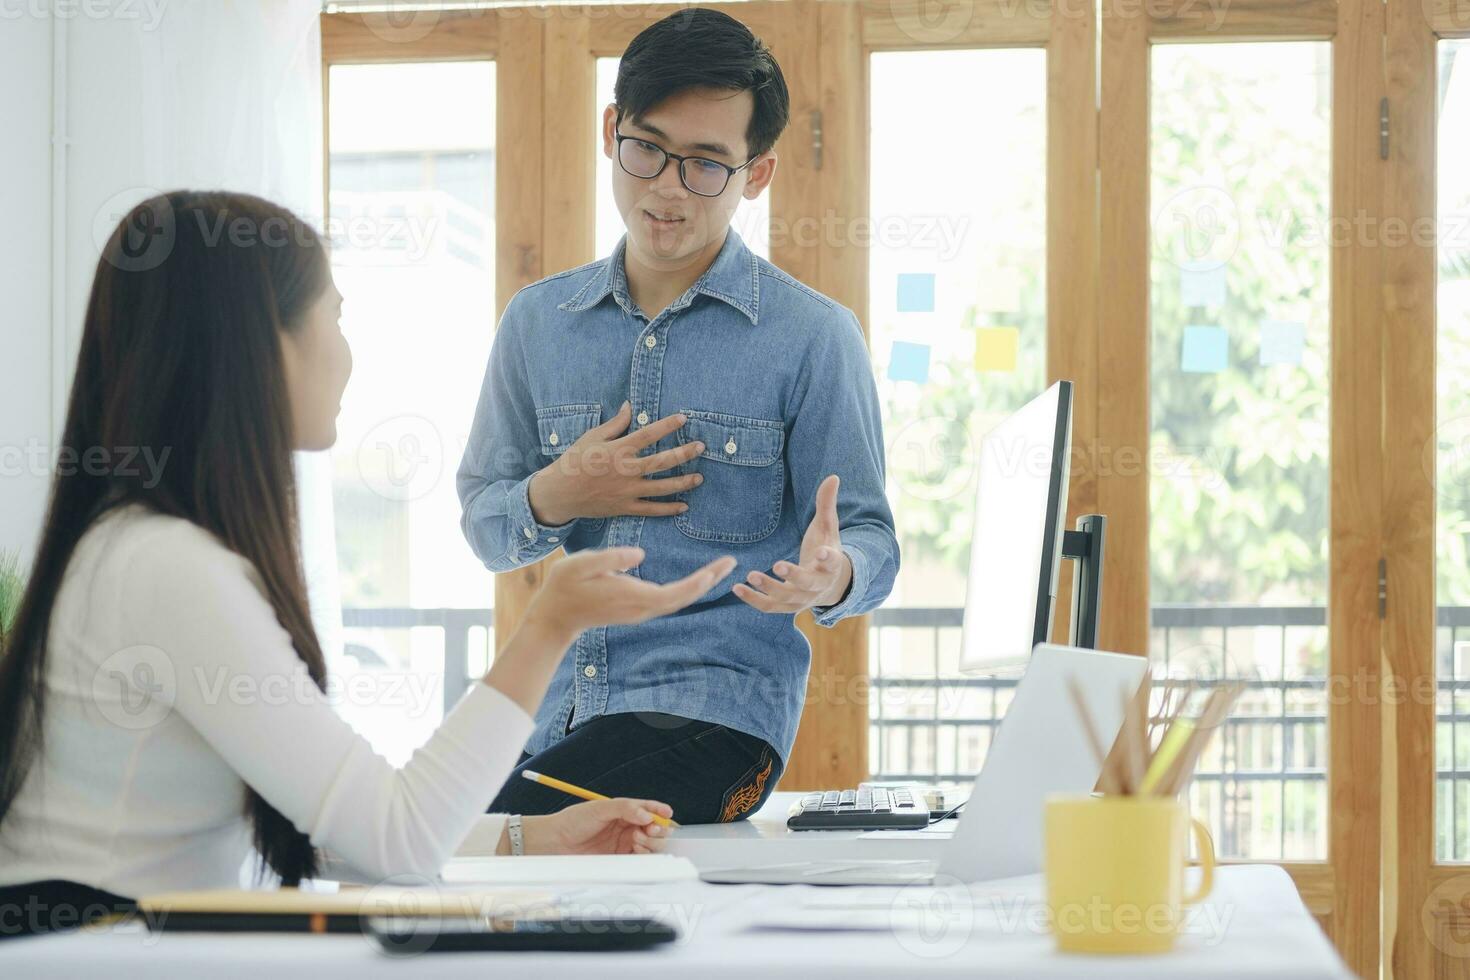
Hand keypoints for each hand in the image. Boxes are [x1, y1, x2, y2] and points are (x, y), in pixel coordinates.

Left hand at [498, 798, 674, 854]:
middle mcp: (628, 827)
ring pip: (652, 844)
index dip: (660, 811)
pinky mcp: (621, 860)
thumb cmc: (574, 821)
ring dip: (651, 841)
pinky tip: (636, 849)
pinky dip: (645, 855)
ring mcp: (625, 844)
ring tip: (637, 839)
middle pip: (656, 828)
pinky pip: (641, 859)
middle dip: (658, 828)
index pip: (649, 810)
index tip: (665, 814)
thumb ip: (626, 808)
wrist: (555, 842)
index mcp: (625, 811)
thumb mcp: (600, 808)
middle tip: (649, 829)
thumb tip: (647, 815)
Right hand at [525, 546, 736, 639]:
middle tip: (732, 562)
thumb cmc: (565, 586)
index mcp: (633, 596)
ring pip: (679, 600)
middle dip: (709, 580)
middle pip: (684, 597)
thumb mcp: (582, 564)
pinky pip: (670, 600)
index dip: (698, 582)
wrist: (555, 617)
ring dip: (701, 584)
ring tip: (721, 567)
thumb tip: (641, 554)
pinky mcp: (637, 609)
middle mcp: (642, 608)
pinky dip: (688, 588)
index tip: (716, 569)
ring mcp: (640, 611)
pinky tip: (698, 578)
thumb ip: (612, 558)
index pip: (674, 593)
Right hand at [527, 401, 705, 524]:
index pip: (648, 434)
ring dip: (683, 483)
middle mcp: (626, 470)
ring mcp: (627, 491)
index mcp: (619, 450)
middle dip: (684, 453)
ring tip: (699, 478)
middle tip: (701, 447)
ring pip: (662, 487)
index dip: (667, 425)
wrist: (560, 493)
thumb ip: (615, 424)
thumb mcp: (592, 437)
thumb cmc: (575, 461)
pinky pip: (651, 510)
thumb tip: (629, 406)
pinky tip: (684, 506)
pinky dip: (669, 509)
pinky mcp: (625, 507)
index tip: (683, 419)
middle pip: (662, 461)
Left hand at [734, 474, 852, 614]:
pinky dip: (754, 599)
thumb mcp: (828, 527)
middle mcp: (818, 585)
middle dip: (793, 576)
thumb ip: (827, 504)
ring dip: (768, 587)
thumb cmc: (825, 549)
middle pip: (807, 583)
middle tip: (778, 565)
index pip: (833, 563)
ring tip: (750, 575)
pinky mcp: (786, 606)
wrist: (828, 585)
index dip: (829, 559)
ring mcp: (802, 599)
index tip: (823, 552)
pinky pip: (770, 606)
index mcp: (831, 565)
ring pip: (786, 597)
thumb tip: (833, 476)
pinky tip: (737, 587)